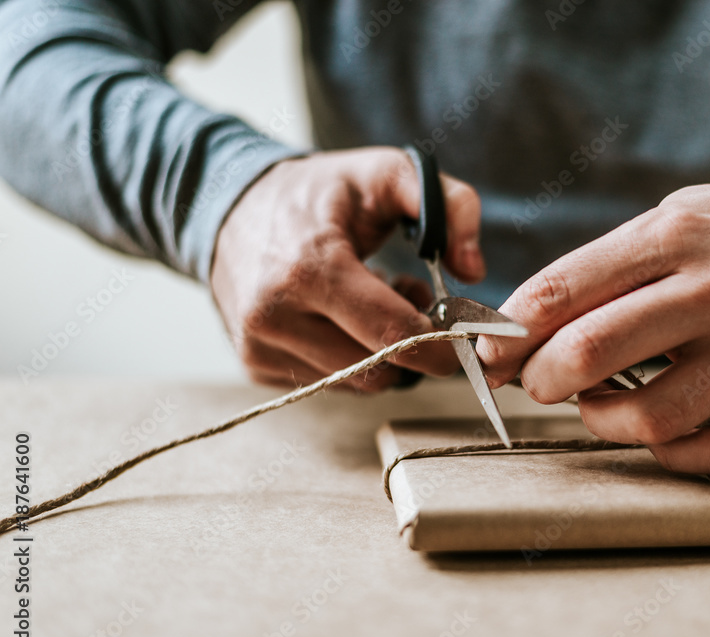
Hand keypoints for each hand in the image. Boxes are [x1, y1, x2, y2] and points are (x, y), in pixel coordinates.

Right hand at [210, 147, 484, 389]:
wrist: (230, 205)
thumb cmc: (320, 191)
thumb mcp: (388, 171)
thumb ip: (450, 205)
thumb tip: (473, 270)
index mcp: (310, 267)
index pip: (392, 334)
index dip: (440, 345)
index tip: (464, 338)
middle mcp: (275, 314)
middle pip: (377, 369)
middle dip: (413, 347)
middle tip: (414, 299)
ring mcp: (259, 345)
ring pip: (355, 384)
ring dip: (382, 354)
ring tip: (375, 302)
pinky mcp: (254, 364)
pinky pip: (328, 383)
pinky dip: (350, 359)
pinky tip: (342, 318)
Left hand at [478, 169, 709, 473]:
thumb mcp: (669, 223)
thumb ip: (601, 275)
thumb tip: (521, 335)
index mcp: (677, 234)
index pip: (565, 290)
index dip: (510, 332)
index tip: (491, 353)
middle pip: (593, 351)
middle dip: (541, 378)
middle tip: (537, 381)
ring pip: (653, 416)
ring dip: (602, 420)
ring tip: (599, 401)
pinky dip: (670, 455)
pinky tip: (657, 432)